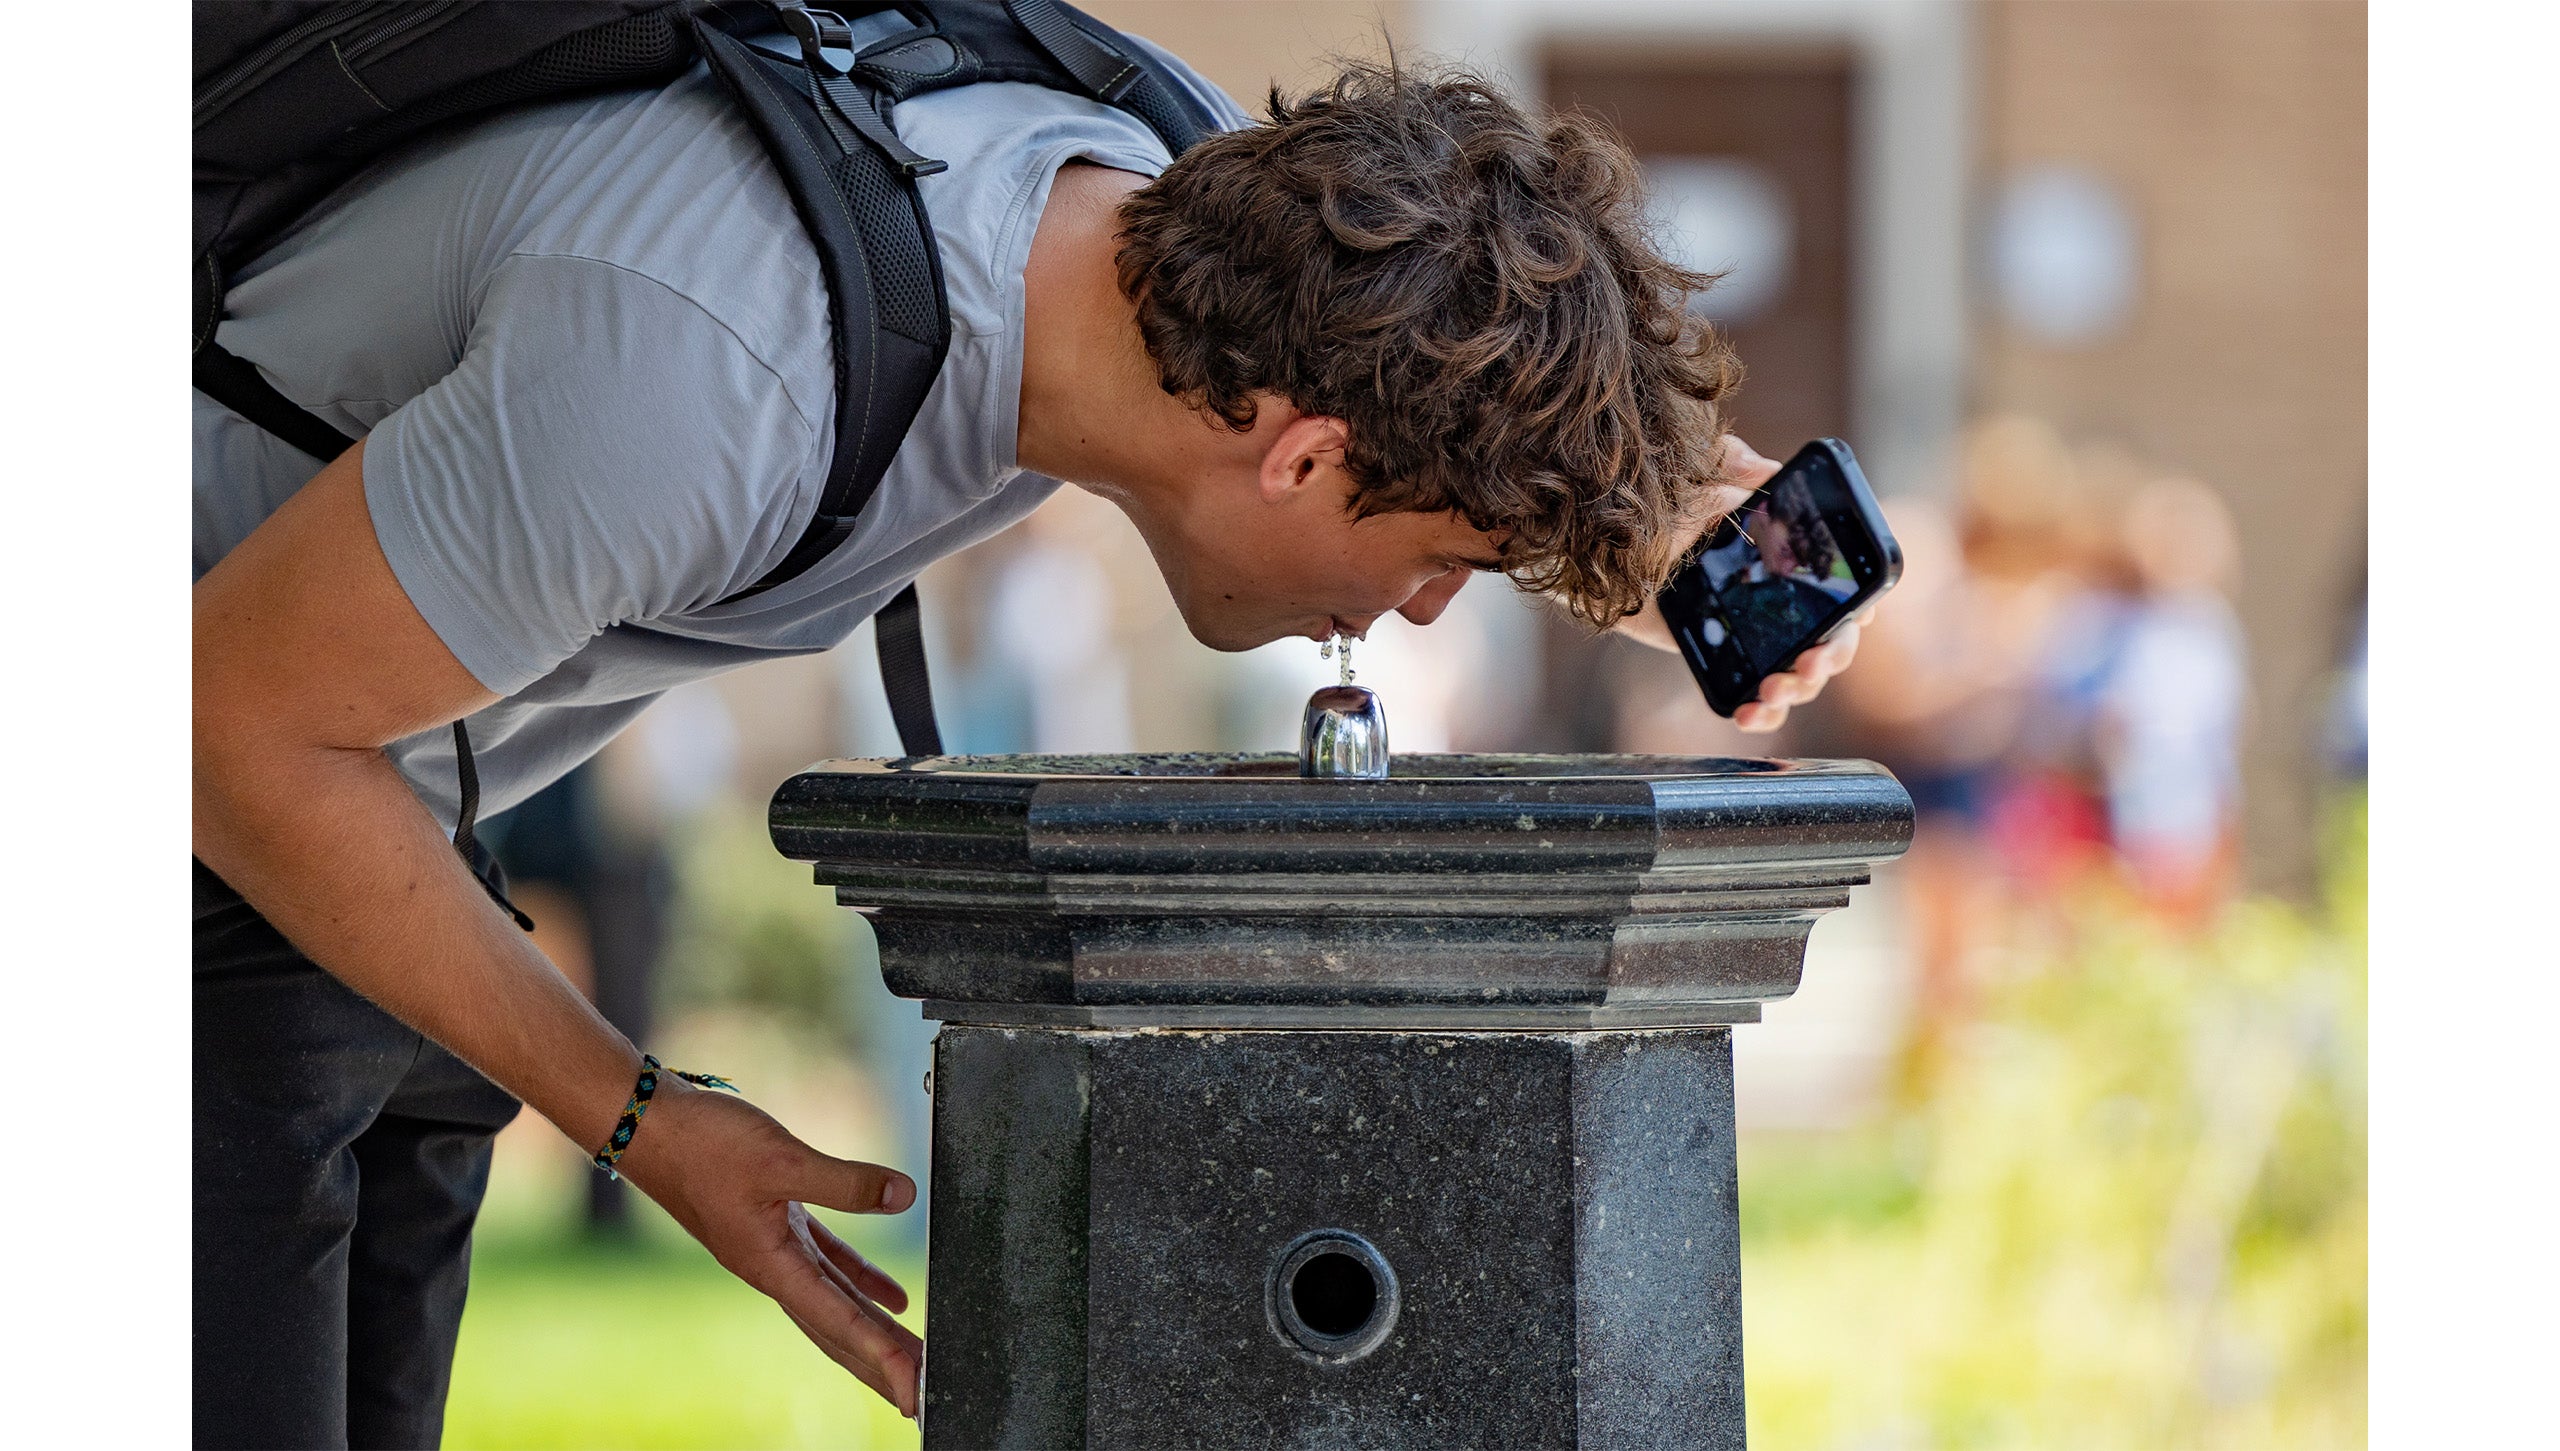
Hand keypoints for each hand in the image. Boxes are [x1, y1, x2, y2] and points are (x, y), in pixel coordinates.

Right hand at [615, 1081, 923, 1416]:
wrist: (648, 1125)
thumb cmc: (702, 1145)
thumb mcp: (781, 1160)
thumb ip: (845, 1182)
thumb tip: (903, 1195)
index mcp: (771, 1266)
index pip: (839, 1323)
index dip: (881, 1355)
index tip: (916, 1384)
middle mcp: (774, 1269)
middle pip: (839, 1332)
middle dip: (882, 1365)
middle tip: (924, 1397)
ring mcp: (774, 1250)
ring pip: (837, 1305)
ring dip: (876, 1333)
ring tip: (916, 1359)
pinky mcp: (777, 1223)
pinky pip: (830, 1266)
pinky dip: (862, 1282)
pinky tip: (893, 1296)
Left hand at [1614, 435, 1872, 731]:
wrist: (1600, 554)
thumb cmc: (1655, 512)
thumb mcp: (1695, 481)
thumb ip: (1731, 465)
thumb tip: (1766, 470)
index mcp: (1788, 559)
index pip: (1841, 585)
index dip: (1859, 603)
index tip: (1856, 613)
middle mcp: (1781, 600)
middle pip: (1832, 639)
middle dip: (1831, 655)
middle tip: (1810, 659)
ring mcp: (1756, 636)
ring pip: (1800, 675)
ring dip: (1799, 688)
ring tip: (1774, 686)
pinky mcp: (1726, 664)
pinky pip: (1755, 698)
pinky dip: (1762, 714)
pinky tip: (1750, 713)